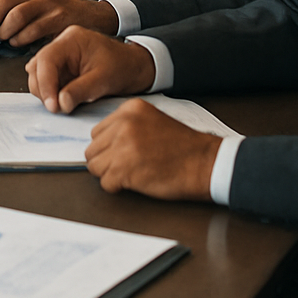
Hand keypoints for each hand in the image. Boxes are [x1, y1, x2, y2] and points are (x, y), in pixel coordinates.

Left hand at [0, 0, 119, 45]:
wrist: (93, 18)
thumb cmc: (59, 18)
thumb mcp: (35, 11)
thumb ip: (9, 18)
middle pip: (8, 3)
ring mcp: (52, 5)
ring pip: (19, 15)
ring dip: (9, 32)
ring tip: (10, 40)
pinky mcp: (62, 18)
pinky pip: (36, 29)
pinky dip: (24, 39)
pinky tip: (22, 43)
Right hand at [26, 25, 155, 112]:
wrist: (135, 67)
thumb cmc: (124, 67)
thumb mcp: (104, 80)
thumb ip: (80, 90)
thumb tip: (60, 103)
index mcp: (72, 39)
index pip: (47, 59)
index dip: (45, 83)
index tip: (52, 105)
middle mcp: (62, 44)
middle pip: (38, 66)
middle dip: (44, 89)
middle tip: (57, 108)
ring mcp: (60, 56)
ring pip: (39, 74)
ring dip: (46, 92)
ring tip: (63, 104)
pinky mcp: (61, 68)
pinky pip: (47, 80)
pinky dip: (51, 92)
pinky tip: (63, 99)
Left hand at [84, 98, 218, 200]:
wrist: (205, 162)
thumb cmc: (184, 147)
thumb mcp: (152, 121)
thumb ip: (126, 127)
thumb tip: (104, 144)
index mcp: (129, 110)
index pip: (97, 132)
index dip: (108, 148)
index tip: (122, 154)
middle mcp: (123, 124)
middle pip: (93, 149)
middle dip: (106, 161)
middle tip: (125, 168)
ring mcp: (122, 146)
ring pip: (95, 166)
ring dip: (109, 175)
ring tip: (130, 175)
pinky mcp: (124, 169)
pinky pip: (105, 183)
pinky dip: (117, 188)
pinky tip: (135, 183)